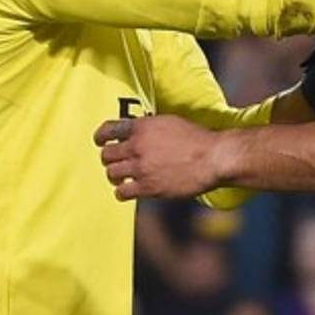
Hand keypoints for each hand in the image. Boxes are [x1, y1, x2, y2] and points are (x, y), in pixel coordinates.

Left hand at [94, 117, 221, 200]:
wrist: (213, 158)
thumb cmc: (198, 140)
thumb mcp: (170, 123)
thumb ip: (150, 127)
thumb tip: (138, 132)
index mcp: (143, 126)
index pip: (109, 129)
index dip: (101, 137)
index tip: (100, 142)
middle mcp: (138, 146)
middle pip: (106, 154)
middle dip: (109, 159)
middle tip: (116, 163)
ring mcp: (141, 167)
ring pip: (112, 173)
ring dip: (115, 176)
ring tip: (122, 178)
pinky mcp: (147, 187)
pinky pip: (122, 192)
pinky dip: (122, 192)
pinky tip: (129, 191)